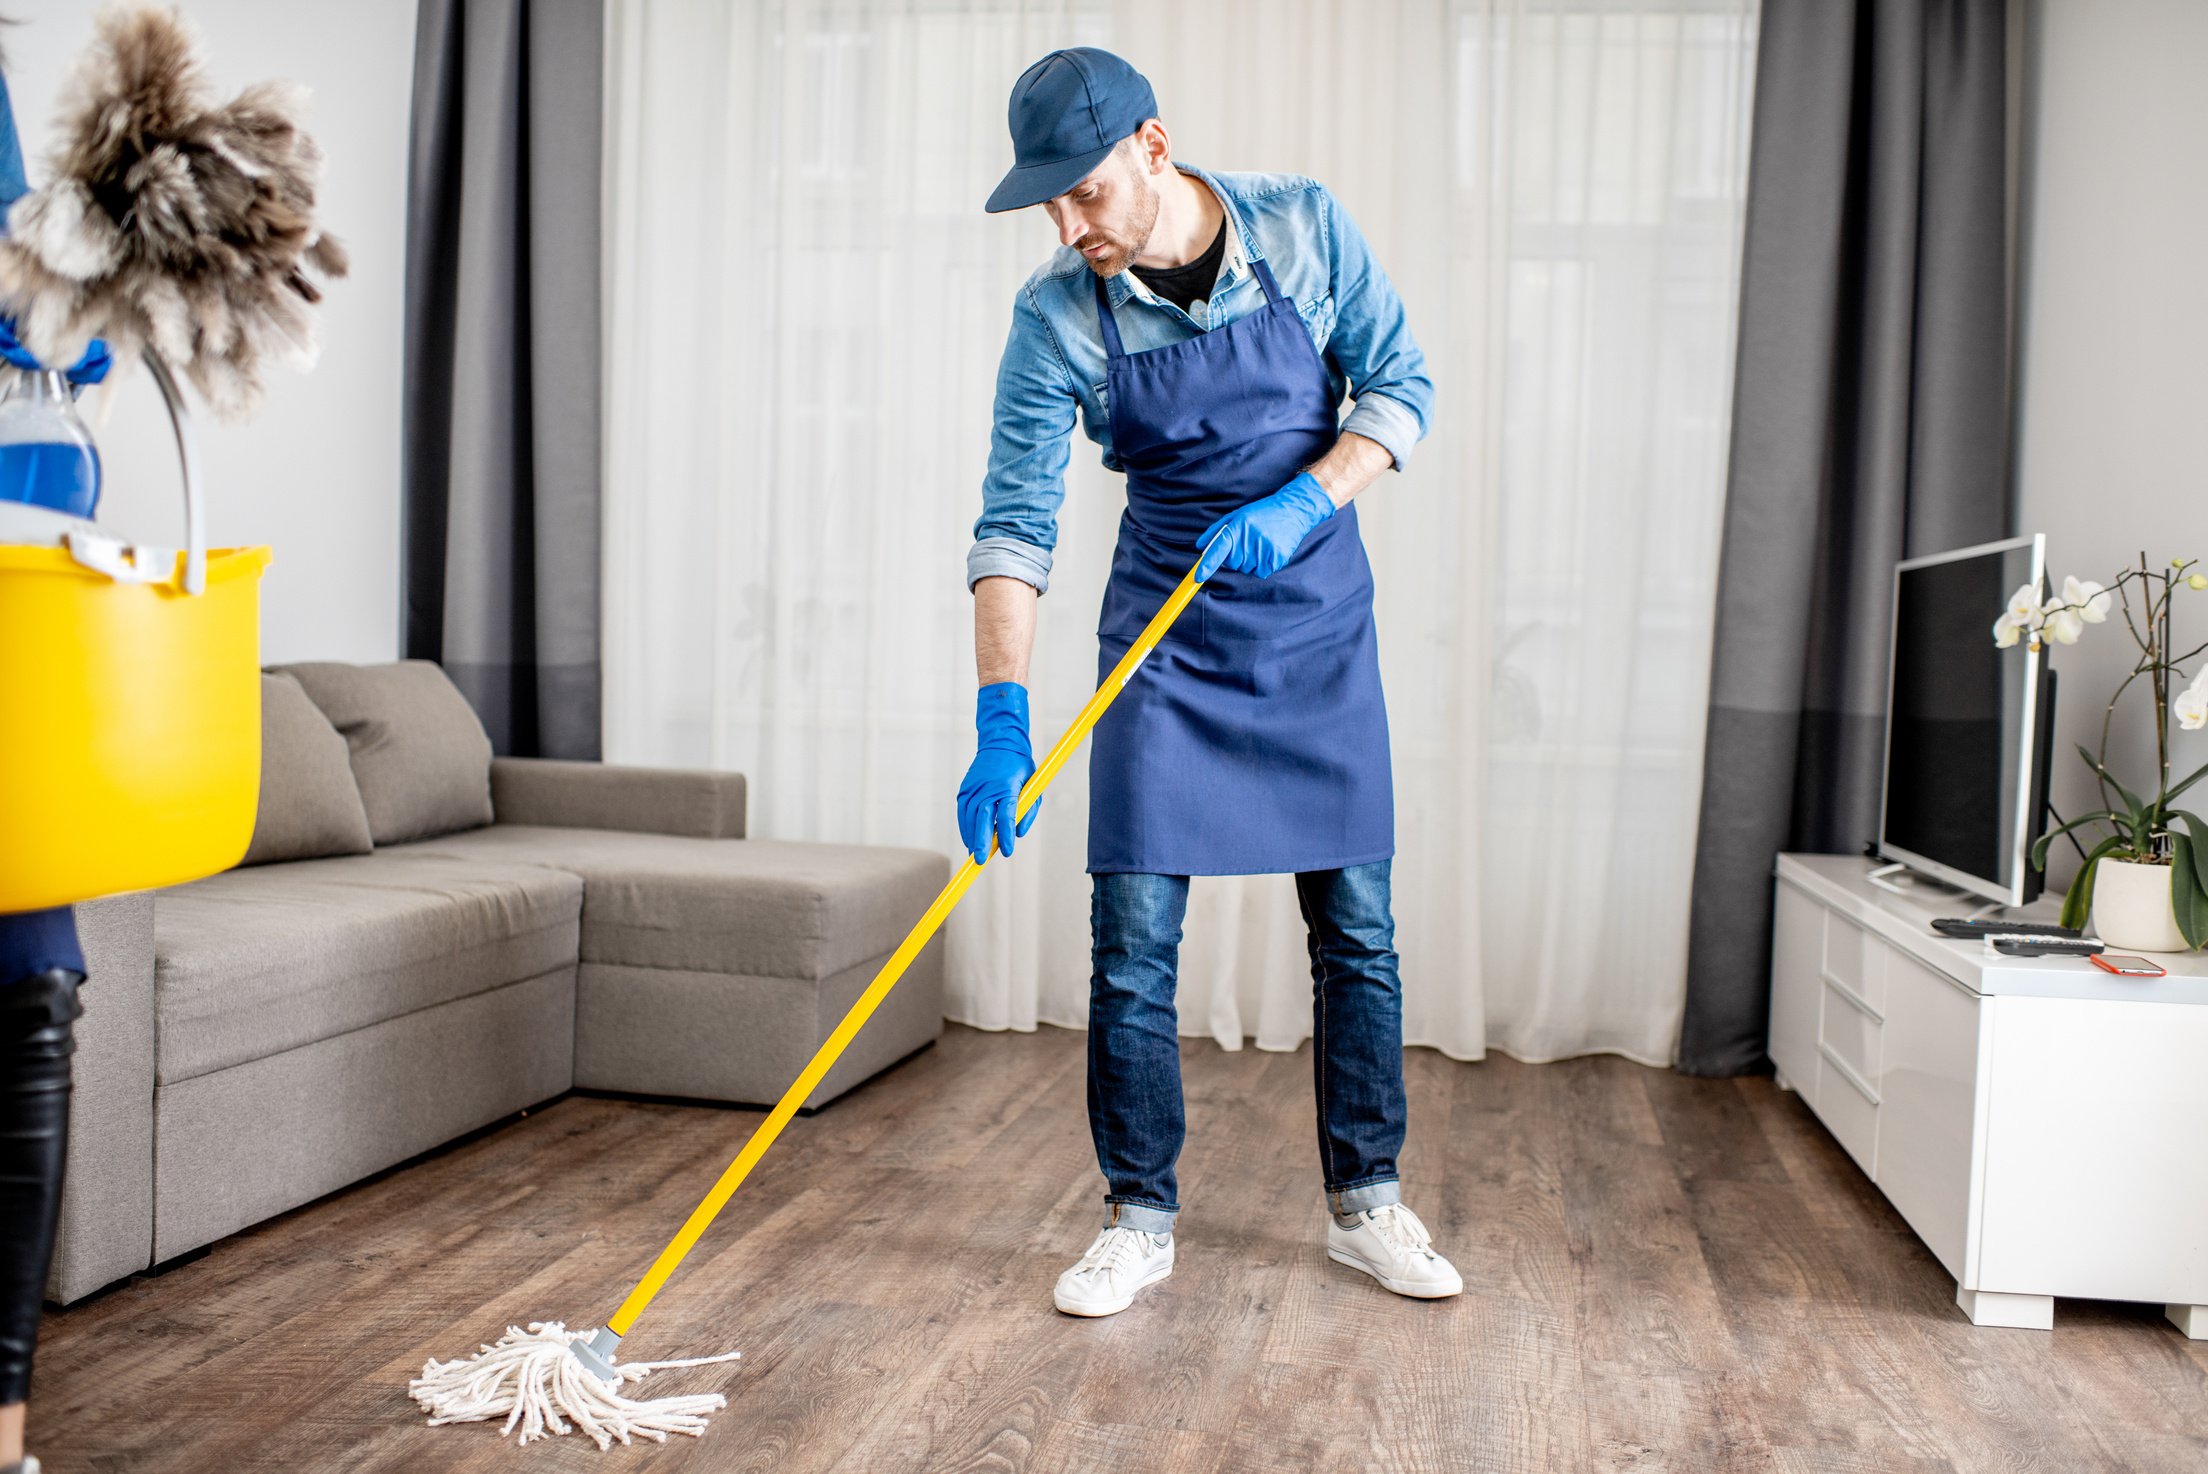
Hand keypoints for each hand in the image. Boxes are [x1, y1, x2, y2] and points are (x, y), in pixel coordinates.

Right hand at [957, 681, 1040, 863]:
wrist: (1000, 743)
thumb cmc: (1021, 768)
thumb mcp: (1033, 788)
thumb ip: (1028, 812)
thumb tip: (1018, 834)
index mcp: (1008, 785)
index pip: (1005, 814)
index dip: (1005, 834)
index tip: (1007, 851)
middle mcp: (987, 786)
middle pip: (982, 818)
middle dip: (981, 841)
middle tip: (980, 861)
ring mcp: (973, 787)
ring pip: (969, 816)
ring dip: (970, 836)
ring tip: (974, 854)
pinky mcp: (965, 788)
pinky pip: (962, 811)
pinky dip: (964, 826)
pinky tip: (968, 840)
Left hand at [1194, 471, 1337, 581]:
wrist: (1293, 510)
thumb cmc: (1262, 513)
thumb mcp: (1237, 515)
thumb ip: (1217, 531)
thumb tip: (1201, 547)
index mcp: (1239, 526)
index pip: (1219, 547)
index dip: (1208, 564)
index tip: (1198, 577)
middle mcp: (1251, 538)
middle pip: (1232, 563)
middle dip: (1235, 557)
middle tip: (1247, 542)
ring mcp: (1265, 549)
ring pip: (1246, 569)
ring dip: (1249, 561)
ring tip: (1260, 544)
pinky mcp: (1276, 558)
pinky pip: (1260, 573)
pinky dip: (1262, 566)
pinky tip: (1268, 550)